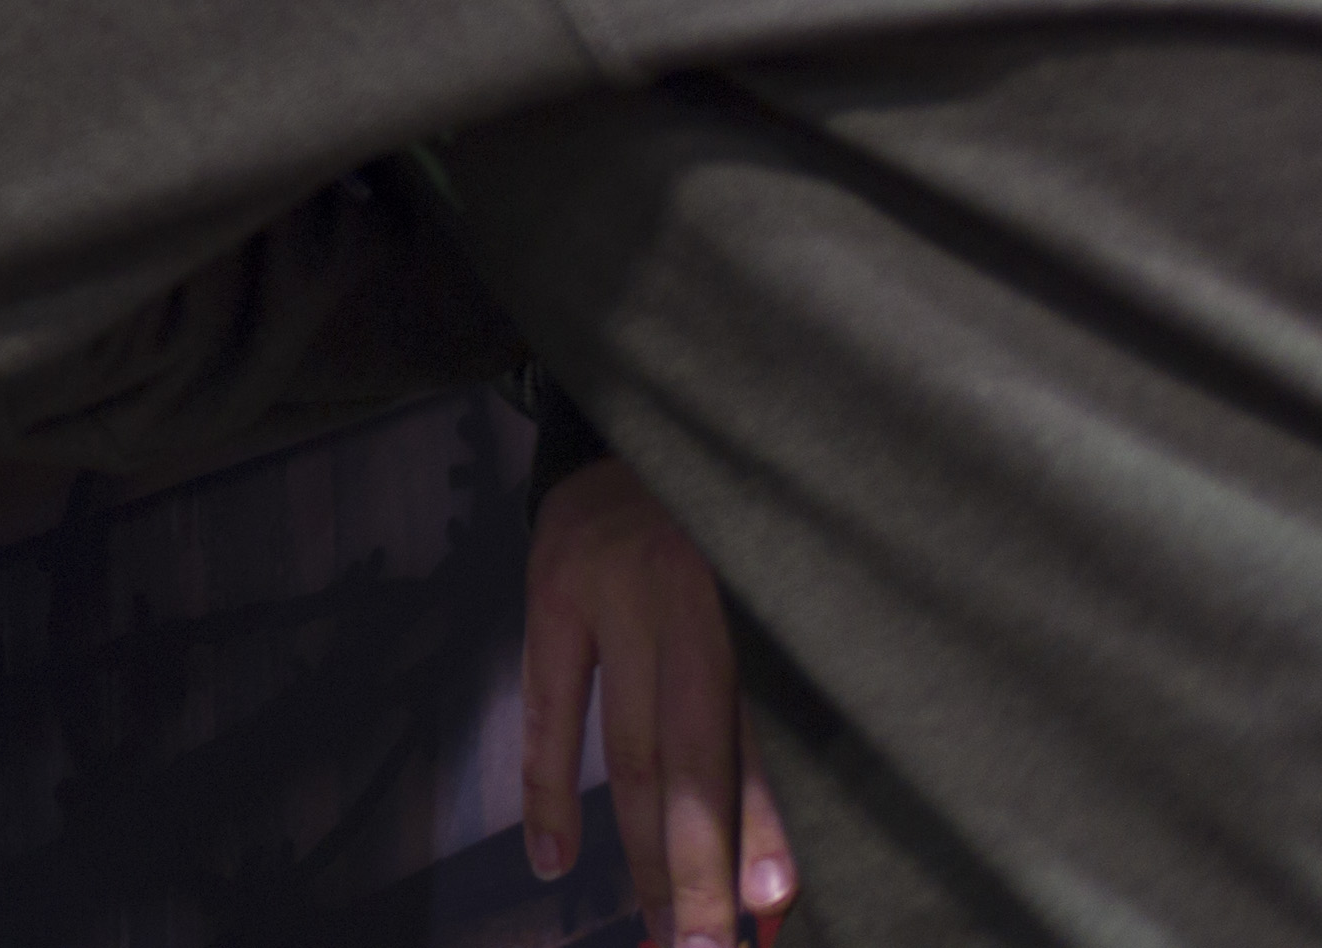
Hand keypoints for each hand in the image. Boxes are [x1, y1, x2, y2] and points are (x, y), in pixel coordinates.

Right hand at [520, 460, 792, 947]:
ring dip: (641, 849)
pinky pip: (548, 703)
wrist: (631, 425)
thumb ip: (761, 731)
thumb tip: (774, 872)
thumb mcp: (761, 605)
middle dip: (695, 869)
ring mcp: (605, 591)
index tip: (766, 915)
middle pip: (684, 758)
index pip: (746, 743)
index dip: (757, 834)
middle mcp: (680, 599)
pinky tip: (553, 857)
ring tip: (656, 929)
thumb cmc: (718, 529)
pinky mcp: (547, 587)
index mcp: (747, 604)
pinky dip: (548, 786)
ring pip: (624, 744)